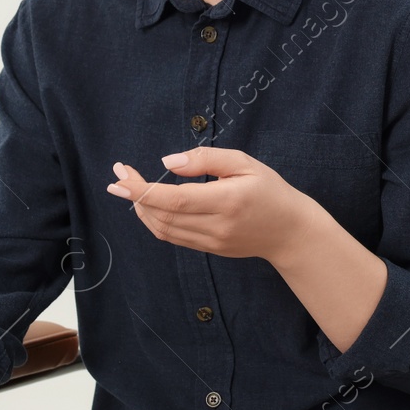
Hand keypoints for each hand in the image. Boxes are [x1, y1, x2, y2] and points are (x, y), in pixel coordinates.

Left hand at [105, 147, 318, 266]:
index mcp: (227, 200)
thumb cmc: (269, 190)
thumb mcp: (244, 163)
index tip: (121, 175)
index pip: (174, 199)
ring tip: (130, 189)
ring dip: (141, 209)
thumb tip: (167, 163)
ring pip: (163, 229)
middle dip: (135, 196)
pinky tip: (149, 205)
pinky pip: (173, 237)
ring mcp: (212, 242)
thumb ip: (205, 159)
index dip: (142, 189)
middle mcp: (217, 226)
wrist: (290, 231)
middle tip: (119, 177)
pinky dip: (155, 220)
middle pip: (163, 216)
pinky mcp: (210, 250)